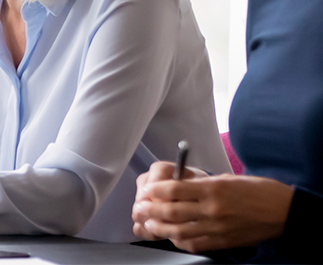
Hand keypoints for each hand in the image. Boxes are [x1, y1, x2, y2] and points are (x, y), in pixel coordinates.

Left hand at [132, 160, 292, 251]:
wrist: (282, 211)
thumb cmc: (255, 190)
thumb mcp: (225, 177)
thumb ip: (200, 182)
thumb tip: (176, 183)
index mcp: (212, 188)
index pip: (174, 190)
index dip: (155, 191)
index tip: (146, 191)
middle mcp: (212, 209)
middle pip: (172, 212)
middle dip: (151, 211)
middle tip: (139, 208)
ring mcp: (217, 228)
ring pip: (180, 231)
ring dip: (160, 229)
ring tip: (149, 224)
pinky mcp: (223, 242)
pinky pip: (196, 244)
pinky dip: (180, 241)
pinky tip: (172, 236)